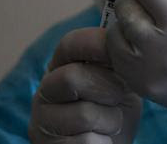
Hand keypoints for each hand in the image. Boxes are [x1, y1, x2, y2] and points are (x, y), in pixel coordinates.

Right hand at [29, 28, 141, 143]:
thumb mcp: (120, 82)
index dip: (99, 45)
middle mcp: (45, 90)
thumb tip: (124, 34)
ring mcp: (41, 120)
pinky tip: (102, 141)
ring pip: (84, 114)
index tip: (122, 57)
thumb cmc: (115, 113)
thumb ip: (116, 61)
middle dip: (109, 89)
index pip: (71, 44)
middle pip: (73, 77)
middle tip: (119, 99)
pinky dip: (103, 142)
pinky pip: (85, 142)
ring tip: (110, 124)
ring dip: (111, 121)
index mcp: (61, 67)